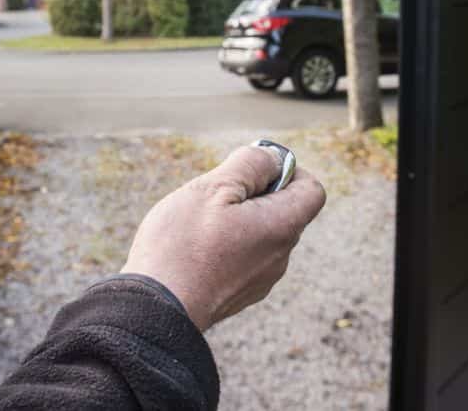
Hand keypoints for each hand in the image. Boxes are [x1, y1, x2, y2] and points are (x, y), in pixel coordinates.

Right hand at [121, 145, 325, 331]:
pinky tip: (193, 249)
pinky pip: (243, 258)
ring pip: (260, 235)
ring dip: (237, 221)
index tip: (252, 171)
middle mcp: (280, 257)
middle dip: (254, 194)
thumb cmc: (183, 244)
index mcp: (282, 228)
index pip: (311, 190)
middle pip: (283, 211)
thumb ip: (251, 165)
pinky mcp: (239, 295)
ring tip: (198, 225)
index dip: (287, 171)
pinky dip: (225, 246)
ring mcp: (260, 280)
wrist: (155, 310)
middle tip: (214, 196)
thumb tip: (274, 158)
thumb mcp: (214, 187)